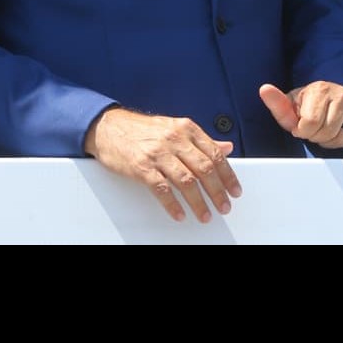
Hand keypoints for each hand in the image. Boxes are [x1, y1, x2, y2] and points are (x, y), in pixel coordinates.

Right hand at [85, 107, 240, 223]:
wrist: (108, 127)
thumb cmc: (142, 129)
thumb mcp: (175, 127)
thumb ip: (201, 140)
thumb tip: (226, 147)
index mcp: (187, 128)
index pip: (215, 154)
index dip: (228, 175)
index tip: (235, 190)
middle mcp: (175, 139)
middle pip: (204, 168)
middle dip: (217, 191)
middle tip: (224, 206)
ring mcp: (158, 153)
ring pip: (186, 181)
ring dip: (198, 202)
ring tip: (205, 215)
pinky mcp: (141, 166)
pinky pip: (161, 189)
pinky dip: (172, 204)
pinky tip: (179, 214)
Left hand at [259, 81, 342, 149]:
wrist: (338, 87)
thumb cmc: (311, 100)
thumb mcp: (292, 101)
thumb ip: (278, 102)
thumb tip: (264, 89)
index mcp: (320, 91)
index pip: (309, 125)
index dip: (302, 130)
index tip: (302, 125)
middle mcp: (342, 96)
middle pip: (326, 134)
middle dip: (316, 136)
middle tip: (315, 128)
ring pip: (341, 139)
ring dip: (330, 140)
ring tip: (326, 129)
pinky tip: (339, 130)